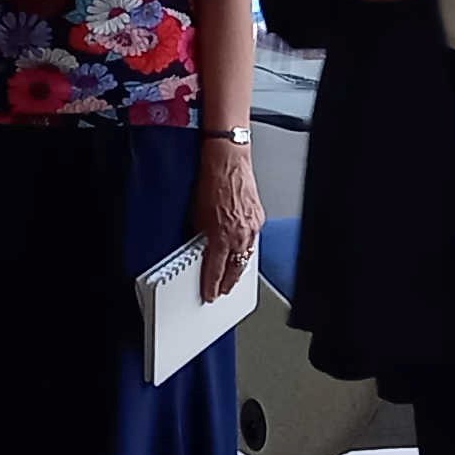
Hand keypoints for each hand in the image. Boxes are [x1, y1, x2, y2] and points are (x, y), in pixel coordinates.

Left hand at [193, 136, 259, 298]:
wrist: (227, 161)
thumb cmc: (210, 181)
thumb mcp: (196, 215)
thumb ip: (200, 236)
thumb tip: (199, 248)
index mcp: (221, 236)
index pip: (215, 270)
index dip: (211, 285)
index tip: (209, 293)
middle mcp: (239, 234)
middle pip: (236, 268)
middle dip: (228, 282)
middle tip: (222, 290)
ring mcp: (252, 226)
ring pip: (246, 255)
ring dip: (239, 267)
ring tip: (232, 276)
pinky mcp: (259, 217)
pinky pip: (253, 239)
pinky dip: (246, 248)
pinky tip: (242, 251)